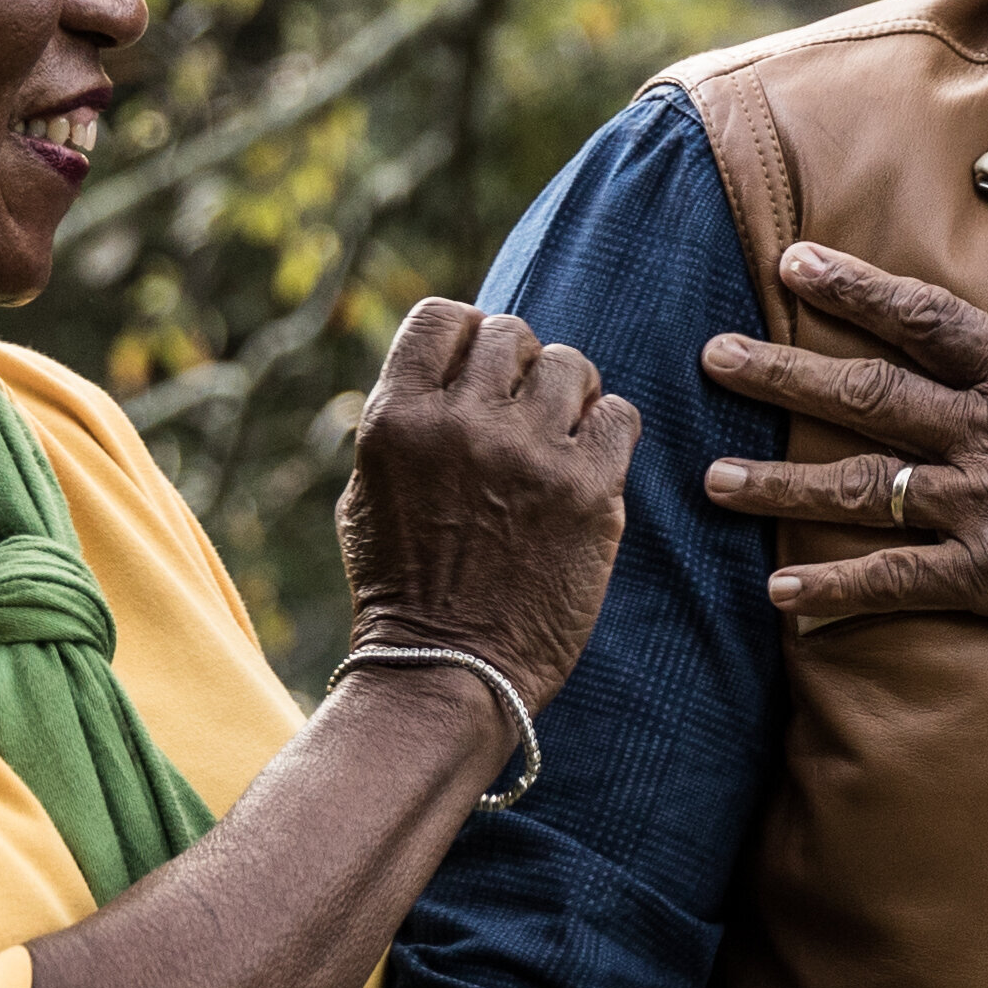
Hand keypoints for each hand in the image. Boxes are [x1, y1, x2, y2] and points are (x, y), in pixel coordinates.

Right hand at [332, 297, 637, 712]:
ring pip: (572, 364)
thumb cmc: (403, 584)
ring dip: (568, 396)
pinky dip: (607, 433)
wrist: (446, 671)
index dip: (468, 335)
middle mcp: (461, 425)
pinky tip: (587, 468)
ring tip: (555, 441)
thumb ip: (408, 418)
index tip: (478, 371)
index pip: (445, 316)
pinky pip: (619, 414)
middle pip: (513, 333)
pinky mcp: (588, 492)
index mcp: (397, 418)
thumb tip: (455, 362)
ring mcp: (527, 456)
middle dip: (520, 366)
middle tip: (520, 416)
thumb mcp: (369, 490)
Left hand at [697, 223, 987, 648]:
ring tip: (714, 484)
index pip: (923, 318)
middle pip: (867, 395)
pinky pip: (900, 584)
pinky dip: (837, 594)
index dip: (852, 289)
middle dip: (782, 375)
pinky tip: (782, 601)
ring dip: (782, 488)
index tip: (791, 264)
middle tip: (710, 357)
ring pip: (864, 489)